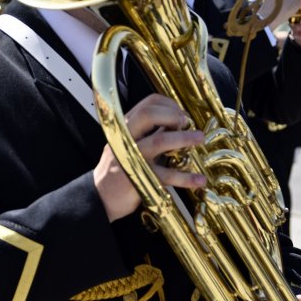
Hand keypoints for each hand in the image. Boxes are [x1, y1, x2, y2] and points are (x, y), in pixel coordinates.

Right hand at [92, 94, 205, 221]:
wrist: (101, 197)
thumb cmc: (117, 168)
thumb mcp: (128, 144)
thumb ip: (148, 132)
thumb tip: (177, 121)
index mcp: (124, 127)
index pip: (146, 104)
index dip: (168, 105)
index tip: (181, 114)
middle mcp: (125, 138)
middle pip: (148, 115)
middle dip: (173, 116)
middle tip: (186, 124)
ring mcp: (131, 158)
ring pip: (159, 141)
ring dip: (183, 138)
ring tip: (199, 139)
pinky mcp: (138, 178)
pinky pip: (166, 176)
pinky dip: (185, 178)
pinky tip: (199, 180)